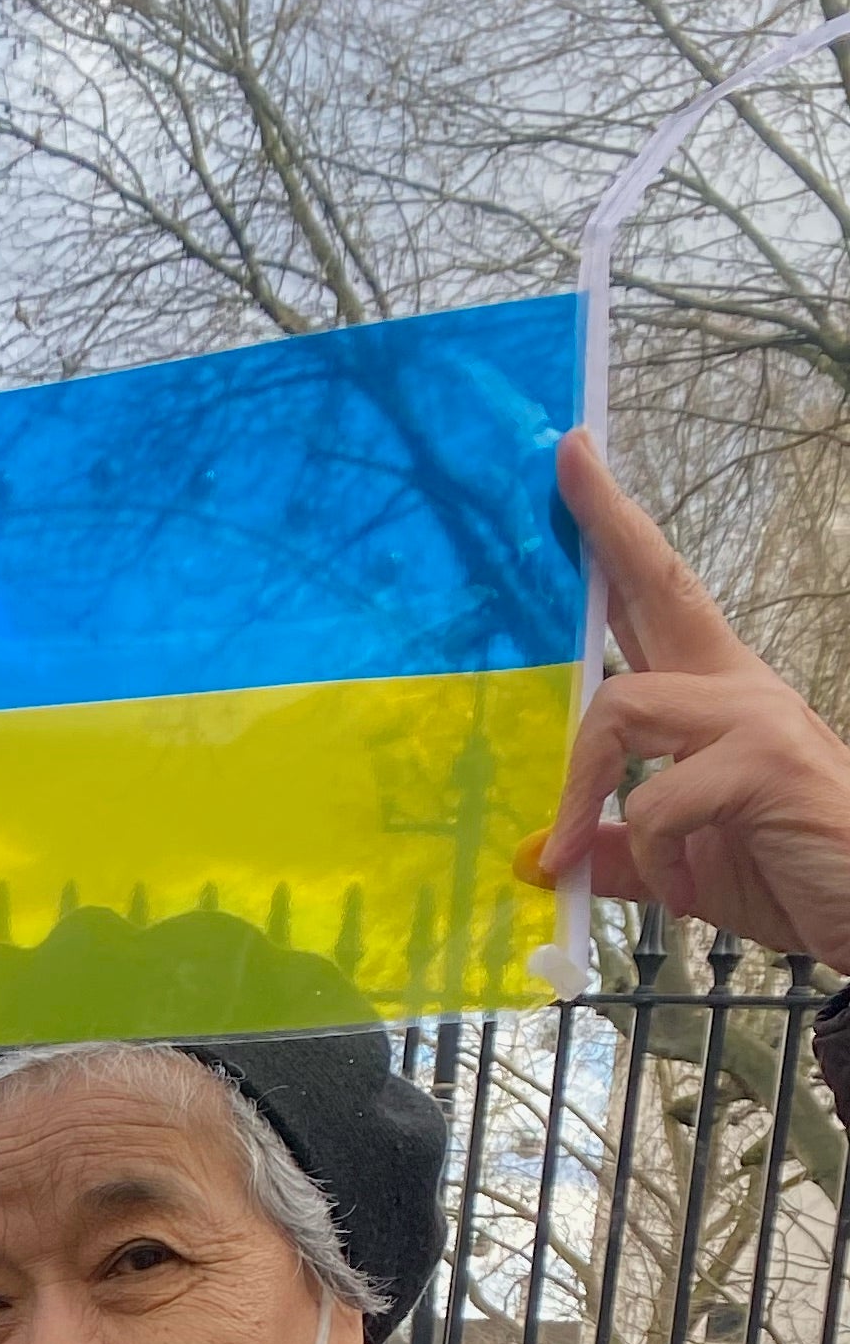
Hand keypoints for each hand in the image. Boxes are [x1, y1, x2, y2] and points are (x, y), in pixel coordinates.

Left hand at [528, 433, 849, 965]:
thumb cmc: (791, 878)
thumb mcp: (685, 869)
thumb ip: (624, 853)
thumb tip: (551, 858)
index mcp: (719, 699)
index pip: (658, 600)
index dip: (615, 534)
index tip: (576, 460)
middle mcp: (739, 688)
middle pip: (659, 587)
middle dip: (606, 524)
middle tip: (566, 451)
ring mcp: (755, 716)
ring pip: (621, 708)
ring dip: (581, 790)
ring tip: (575, 855)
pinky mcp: (764, 761)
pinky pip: (654, 800)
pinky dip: (651, 859)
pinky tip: (685, 892)